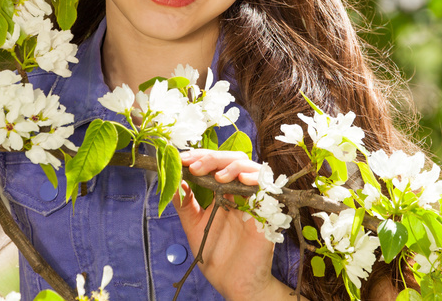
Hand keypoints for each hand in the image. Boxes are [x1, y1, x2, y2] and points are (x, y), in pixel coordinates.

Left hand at [172, 149, 282, 300]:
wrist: (234, 284)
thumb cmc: (216, 258)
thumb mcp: (194, 227)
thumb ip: (185, 204)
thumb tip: (173, 181)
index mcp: (224, 194)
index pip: (217, 164)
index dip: (201, 156)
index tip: (182, 158)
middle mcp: (240, 193)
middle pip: (234, 159)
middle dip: (213, 157)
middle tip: (194, 165)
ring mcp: (254, 200)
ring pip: (250, 167)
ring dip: (232, 166)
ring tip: (215, 176)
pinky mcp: (267, 211)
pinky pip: (266, 187)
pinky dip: (254, 178)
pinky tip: (239, 180)